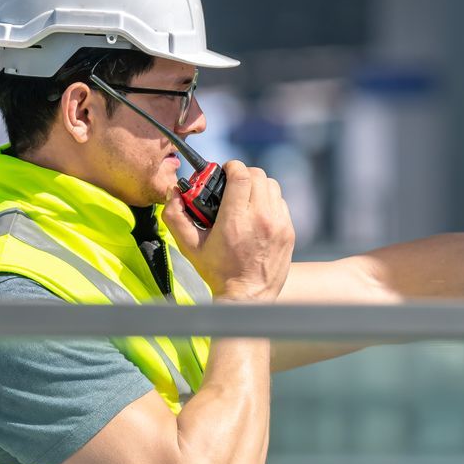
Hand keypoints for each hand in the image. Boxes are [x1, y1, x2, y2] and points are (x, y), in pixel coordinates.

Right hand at [165, 161, 295, 301]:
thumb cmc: (218, 272)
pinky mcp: (289, 232)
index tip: (225, 170)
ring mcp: (279, 225)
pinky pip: (281, 203)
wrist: (247, 296)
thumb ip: (176, 217)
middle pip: (258, 176)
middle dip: (244, 175)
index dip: (232, 166)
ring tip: (246, 198)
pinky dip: (269, 202)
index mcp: (235, 220)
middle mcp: (261, 219)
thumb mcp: (190, 247)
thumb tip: (174, 193)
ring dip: (258, 187)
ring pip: (272, 187)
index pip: (241, 175)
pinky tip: (258, 214)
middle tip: (233, 184)